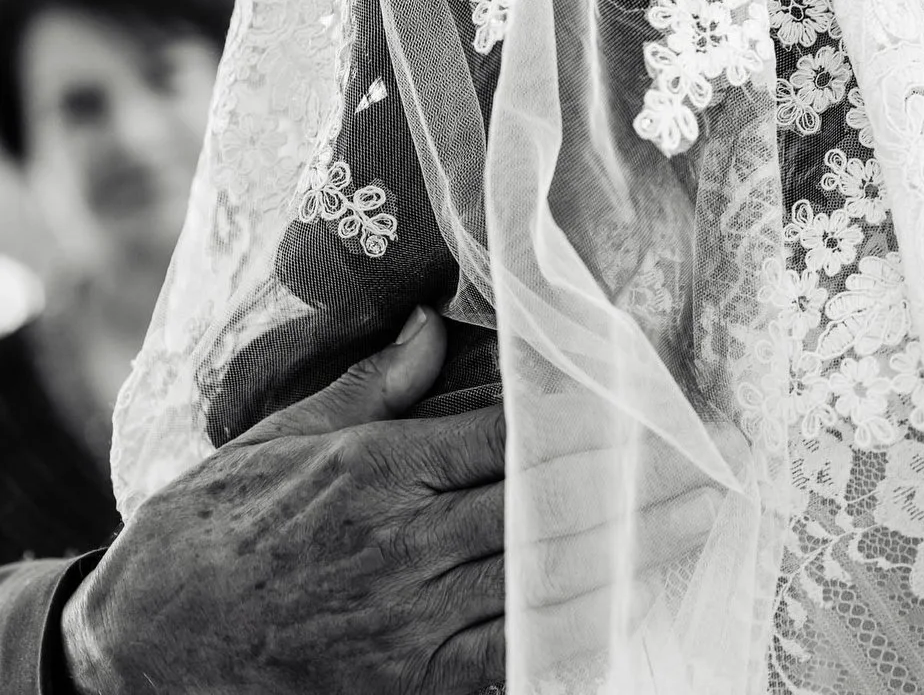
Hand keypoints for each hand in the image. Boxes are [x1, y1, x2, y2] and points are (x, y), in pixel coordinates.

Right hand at [61, 310, 727, 692]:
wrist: (141, 649)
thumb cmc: (210, 530)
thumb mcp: (281, 439)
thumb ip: (373, 388)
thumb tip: (437, 325)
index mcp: (378, 472)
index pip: (515, 438)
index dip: (596, 423)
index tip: (660, 407)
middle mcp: (405, 545)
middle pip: (550, 507)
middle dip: (641, 487)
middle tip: (721, 464)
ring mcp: (410, 623)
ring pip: (546, 581)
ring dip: (632, 557)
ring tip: (703, 530)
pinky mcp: (409, 684)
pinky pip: (511, 660)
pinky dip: (574, 638)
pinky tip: (632, 615)